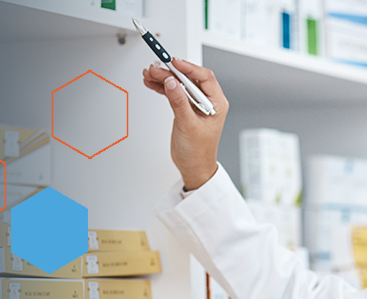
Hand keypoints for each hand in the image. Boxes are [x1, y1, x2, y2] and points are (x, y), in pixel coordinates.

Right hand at [142, 58, 228, 189]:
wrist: (193, 167)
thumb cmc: (198, 151)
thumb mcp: (188, 125)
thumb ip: (179, 102)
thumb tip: (172, 82)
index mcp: (217, 103)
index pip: (204, 77)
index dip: (188, 67)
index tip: (173, 63)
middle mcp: (208, 101)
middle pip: (189, 78)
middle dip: (171, 72)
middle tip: (155, 68)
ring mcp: (195, 104)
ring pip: (179, 83)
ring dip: (164, 78)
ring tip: (149, 74)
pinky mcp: (185, 108)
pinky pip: (173, 92)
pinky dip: (162, 87)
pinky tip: (151, 83)